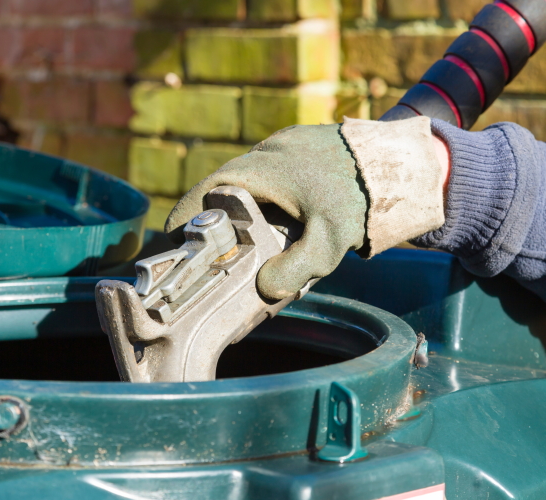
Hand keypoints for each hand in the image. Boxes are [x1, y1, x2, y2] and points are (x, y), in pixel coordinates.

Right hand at [165, 124, 368, 299]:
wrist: (398, 162)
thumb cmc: (362, 198)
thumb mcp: (329, 242)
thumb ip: (294, 269)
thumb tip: (263, 290)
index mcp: (259, 170)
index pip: (204, 194)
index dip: (182, 219)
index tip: (170, 244)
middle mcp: (263, 153)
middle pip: (219, 188)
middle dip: (206, 219)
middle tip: (201, 251)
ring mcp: (280, 146)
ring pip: (243, 181)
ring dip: (234, 207)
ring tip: (234, 240)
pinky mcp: (297, 146)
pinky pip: (265, 174)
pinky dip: (257, 196)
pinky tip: (269, 218)